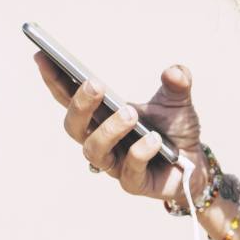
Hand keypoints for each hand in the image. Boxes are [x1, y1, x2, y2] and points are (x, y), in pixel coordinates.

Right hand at [32, 52, 208, 204]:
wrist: (196, 162)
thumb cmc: (175, 129)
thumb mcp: (177, 100)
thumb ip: (177, 82)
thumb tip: (175, 72)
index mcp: (103, 115)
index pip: (70, 97)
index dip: (54, 79)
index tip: (43, 56)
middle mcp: (102, 139)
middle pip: (74, 126)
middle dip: (80, 105)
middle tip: (96, 84)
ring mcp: (115, 163)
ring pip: (94, 150)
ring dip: (109, 129)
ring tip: (129, 114)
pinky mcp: (134, 183)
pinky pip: (129, 170)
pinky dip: (140, 152)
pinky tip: (153, 140)